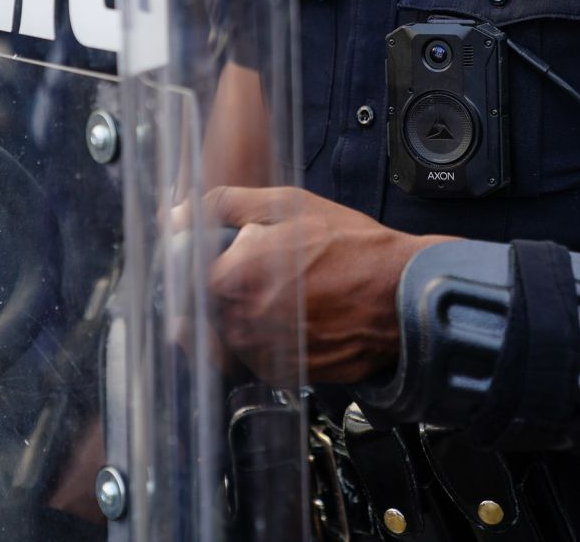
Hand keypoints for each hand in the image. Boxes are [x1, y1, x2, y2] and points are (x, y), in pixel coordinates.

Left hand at [200, 186, 452, 384]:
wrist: (401, 294)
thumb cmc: (353, 248)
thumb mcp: (289, 204)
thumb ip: (225, 205)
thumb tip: (178, 214)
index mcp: (233, 278)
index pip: (186, 273)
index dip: (205, 258)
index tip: (223, 251)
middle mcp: (241, 322)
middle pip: (204, 304)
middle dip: (225, 286)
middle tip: (267, 268)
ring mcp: (260, 353)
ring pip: (227, 331)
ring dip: (244, 312)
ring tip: (288, 290)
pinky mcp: (281, 374)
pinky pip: (254, 354)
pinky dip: (266, 336)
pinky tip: (298, 314)